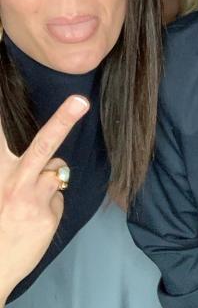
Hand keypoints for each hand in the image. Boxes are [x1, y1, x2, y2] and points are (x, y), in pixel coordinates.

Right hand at [0, 95, 89, 307]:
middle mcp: (14, 182)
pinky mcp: (48, 214)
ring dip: (49, 177)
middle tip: (80, 101)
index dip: (1, 121)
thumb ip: (13, 172)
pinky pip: (58, 196)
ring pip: (57, 169)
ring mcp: (34, 198)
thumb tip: (46, 162)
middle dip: (62, 120)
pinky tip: (35, 218)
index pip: (0, 139)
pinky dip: (50, 202)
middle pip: (43, 144)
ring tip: (28, 200)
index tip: (1, 89)